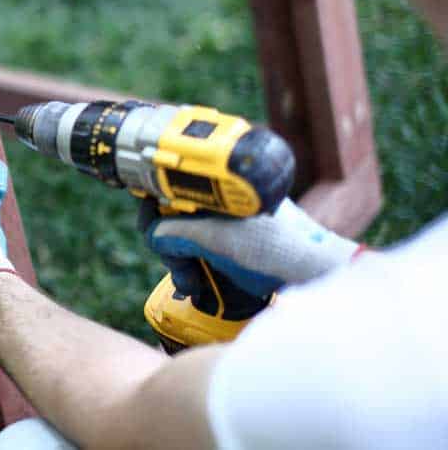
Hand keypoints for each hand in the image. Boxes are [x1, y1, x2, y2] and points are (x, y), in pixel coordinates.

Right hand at [142, 198, 361, 297]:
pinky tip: (196, 283)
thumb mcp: (216, 240)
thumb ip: (176, 232)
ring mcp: (233, 220)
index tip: (149, 231)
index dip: (155, 208)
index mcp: (220, 184)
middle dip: (170, 244)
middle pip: (176, 213)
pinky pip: (204, 248)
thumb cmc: (276, 249)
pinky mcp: (239, 242)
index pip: (171, 186)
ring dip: (181, 260)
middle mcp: (224, 197)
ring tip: (190, 283)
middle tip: (177, 267)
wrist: (318, 273)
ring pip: (188, 234)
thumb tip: (152, 234)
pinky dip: (195, 264)